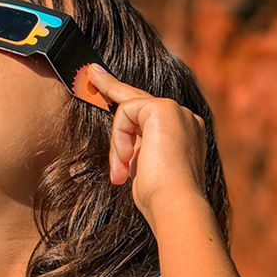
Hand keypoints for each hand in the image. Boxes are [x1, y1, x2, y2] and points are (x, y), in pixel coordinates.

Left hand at [87, 64, 208, 224]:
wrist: (175, 204)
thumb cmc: (159, 198)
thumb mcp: (145, 169)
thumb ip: (138, 150)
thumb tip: (125, 147)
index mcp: (185, 132)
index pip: (149, 112)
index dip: (124, 100)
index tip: (102, 82)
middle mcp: (185, 117)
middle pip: (139, 100)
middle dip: (111, 87)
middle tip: (91, 72)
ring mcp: (176, 111)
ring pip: (128, 110)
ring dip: (118, 143)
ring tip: (120, 171)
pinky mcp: (162, 109)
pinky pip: (125, 112)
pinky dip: (119, 138)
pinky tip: (126, 159)